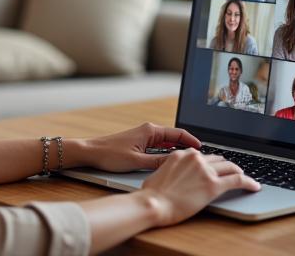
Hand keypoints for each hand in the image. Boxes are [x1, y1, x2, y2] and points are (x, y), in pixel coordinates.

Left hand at [81, 122, 200, 172]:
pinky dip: (167, 152)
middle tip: (199, 157)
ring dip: (177, 149)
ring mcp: (144, 136)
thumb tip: (176, 163)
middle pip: (174, 137)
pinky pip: (158, 146)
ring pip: (167, 142)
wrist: (91, 152)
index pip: (178, 133)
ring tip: (188, 160)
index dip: (192, 141)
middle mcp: (148, 130)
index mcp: (150, 131)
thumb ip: (158, 162)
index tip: (202, 150)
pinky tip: (171, 160)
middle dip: (187, 146)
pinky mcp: (139, 142)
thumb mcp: (137, 161)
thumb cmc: (110, 155)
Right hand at [140, 148, 260, 225]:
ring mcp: (205, 171)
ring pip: (231, 167)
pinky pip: (237, 180)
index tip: (217, 166)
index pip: (204, 155)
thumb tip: (175, 175)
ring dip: (239, 172)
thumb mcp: (159, 172)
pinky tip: (254, 186)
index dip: (212, 162)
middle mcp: (195, 158)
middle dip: (226, 166)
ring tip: (245, 178)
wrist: (153, 203)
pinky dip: (248, 183)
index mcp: (182, 154)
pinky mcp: (213, 185)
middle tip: (232, 172)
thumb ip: (172, 169)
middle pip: (219, 159)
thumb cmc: (152, 193)